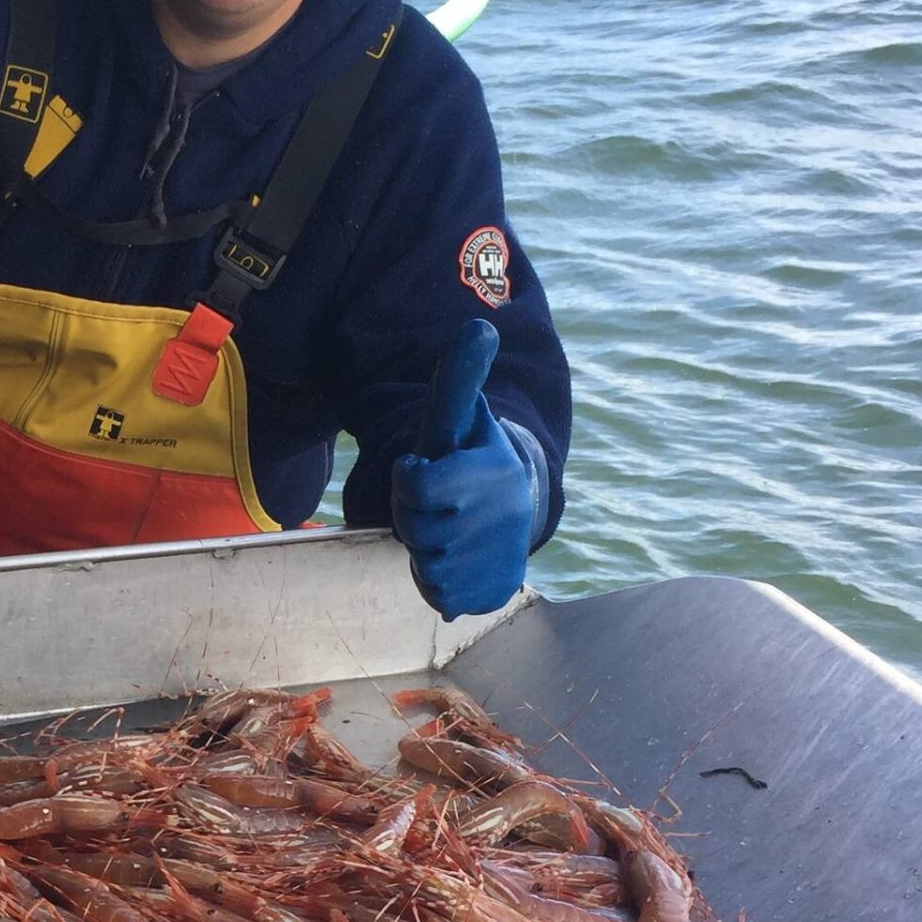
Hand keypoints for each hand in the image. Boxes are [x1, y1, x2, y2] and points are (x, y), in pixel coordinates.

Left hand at [390, 318, 544, 619]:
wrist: (513, 512)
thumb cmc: (469, 457)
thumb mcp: (460, 418)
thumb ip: (460, 377)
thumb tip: (479, 326)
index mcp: (492, 470)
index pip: (414, 485)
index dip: (408, 477)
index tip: (422, 468)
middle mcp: (501, 516)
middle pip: (414, 526)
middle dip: (413, 514)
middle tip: (435, 503)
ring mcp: (498, 557)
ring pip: (425, 562)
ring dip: (424, 548)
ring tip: (446, 529)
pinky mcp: (490, 593)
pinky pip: (437, 594)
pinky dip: (436, 580)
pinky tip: (454, 560)